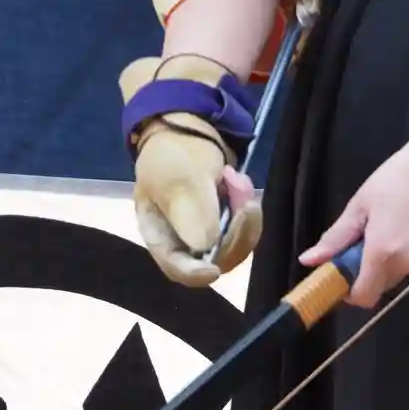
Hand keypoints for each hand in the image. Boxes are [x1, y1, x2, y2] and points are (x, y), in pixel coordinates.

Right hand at [133, 131, 261, 286]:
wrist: (189, 134)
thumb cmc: (172, 156)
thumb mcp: (177, 178)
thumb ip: (188, 211)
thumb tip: (204, 247)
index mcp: (159, 235)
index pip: (177, 268)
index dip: (195, 274)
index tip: (214, 270)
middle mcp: (184, 243)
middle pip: (216, 259)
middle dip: (234, 228)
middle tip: (237, 188)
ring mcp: (208, 236)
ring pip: (238, 245)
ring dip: (245, 214)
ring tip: (236, 179)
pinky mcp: (228, 227)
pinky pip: (247, 230)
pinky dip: (249, 208)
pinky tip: (239, 182)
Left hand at [300, 140, 408, 308]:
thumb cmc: (397, 178)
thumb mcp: (360, 205)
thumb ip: (335, 238)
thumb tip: (308, 261)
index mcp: (382, 252)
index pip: (364, 296)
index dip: (351, 292)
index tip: (345, 276)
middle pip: (382, 285)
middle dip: (371, 271)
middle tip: (370, 239)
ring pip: (402, 274)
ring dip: (393, 261)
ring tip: (396, 226)